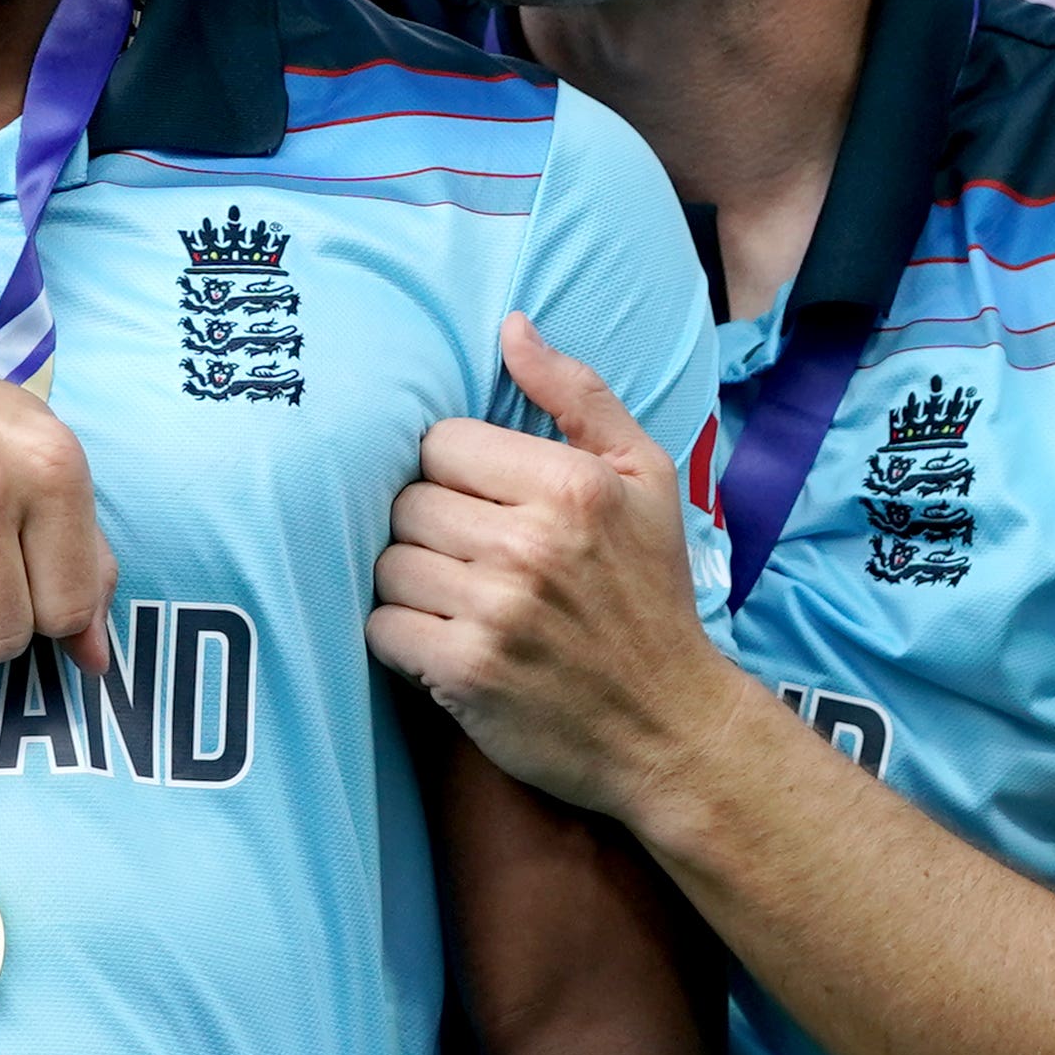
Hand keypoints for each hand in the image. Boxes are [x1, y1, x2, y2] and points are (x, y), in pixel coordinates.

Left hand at [368, 315, 750, 817]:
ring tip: (457, 600)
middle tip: (468, 557)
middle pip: (407, 502)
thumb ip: (577, 395)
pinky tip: (442, 641)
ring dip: (411, 583)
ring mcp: (495, 611)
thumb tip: (509, 327)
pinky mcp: (464, 672)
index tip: (481, 504)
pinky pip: (382, 627)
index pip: (442, 442)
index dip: (453, 473)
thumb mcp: (645, 479)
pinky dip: (401, 636)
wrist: (672, 726)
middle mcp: (530, 543)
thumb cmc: (651, 595)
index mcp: (571, 485)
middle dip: (429, 528)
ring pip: (388, 563)